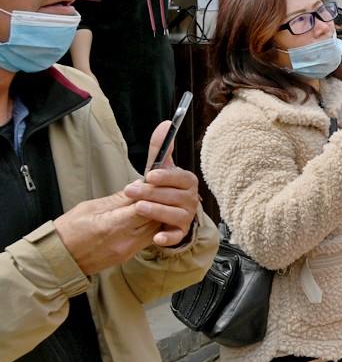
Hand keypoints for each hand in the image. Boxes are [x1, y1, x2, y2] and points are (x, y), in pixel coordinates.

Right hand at [55, 193, 159, 275]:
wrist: (58, 259)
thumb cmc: (68, 231)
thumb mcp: (90, 207)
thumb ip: (118, 199)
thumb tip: (137, 186)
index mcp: (114, 225)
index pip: (146, 207)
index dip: (152, 195)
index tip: (152, 185)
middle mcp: (125, 240)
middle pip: (155, 220)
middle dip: (158, 205)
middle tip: (155, 193)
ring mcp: (128, 250)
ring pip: (155, 230)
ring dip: (156, 217)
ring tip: (150, 205)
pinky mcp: (128, 256)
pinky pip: (147, 240)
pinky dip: (149, 228)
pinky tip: (144, 219)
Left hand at [124, 120, 201, 245]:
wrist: (162, 214)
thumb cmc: (162, 189)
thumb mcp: (160, 168)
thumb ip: (161, 148)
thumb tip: (166, 123)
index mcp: (187, 182)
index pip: (181, 178)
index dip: (166, 177)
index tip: (149, 175)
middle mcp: (191, 199)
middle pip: (176, 196)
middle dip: (153, 193)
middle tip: (131, 191)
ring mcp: (186, 217)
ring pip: (176, 214)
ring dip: (157, 211)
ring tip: (139, 208)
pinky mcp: (180, 233)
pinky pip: (177, 236)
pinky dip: (168, 237)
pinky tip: (156, 237)